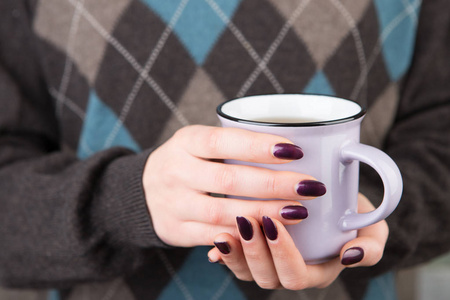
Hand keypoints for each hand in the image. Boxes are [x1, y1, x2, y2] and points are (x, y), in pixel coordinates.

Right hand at [142, 125, 323, 246]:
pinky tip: (270, 233)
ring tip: (299, 212)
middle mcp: (175, 171)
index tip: (295, 150)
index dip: (258, 146)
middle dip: (273, 184)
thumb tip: (291, 146)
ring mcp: (173, 203)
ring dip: (264, 214)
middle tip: (310, 186)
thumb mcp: (199, 142)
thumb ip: (233, 143)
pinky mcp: (175, 230)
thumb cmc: (188, 161)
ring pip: (222, 213)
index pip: (222, 141)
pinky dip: (243, 237)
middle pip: (228, 180)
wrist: (143, 190)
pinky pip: (213, 236)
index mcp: (185, 141)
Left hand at [207, 193, 387, 288]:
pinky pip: (234, 259)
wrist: (334, 200)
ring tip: (227, 229)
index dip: (283, 255)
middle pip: (267, 277)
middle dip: (255, 251)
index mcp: (318, 271)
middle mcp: (290, 272)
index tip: (274, 221)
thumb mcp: (373, 227)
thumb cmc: (352, 213)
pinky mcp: (253, 251)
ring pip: (246, 271)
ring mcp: (269, 263)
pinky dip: (224, 251)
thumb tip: (350, 256)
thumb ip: (371, 245)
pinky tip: (217, 238)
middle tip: (248, 220)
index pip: (297, 275)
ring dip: (235, 252)